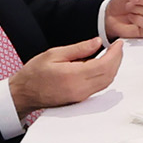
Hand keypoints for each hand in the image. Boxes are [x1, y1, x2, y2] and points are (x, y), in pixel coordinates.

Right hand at [7, 35, 121, 118]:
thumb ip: (78, 49)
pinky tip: (102, 64)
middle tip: (117, 46)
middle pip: (109, 74)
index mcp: (73, 76)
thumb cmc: (34, 74)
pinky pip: (99, 87)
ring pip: (106, 82)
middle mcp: (80, 89)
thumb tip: (97, 42)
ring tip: (112, 53)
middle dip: (117, 59)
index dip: (115, 53)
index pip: (104, 64)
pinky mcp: (80, 100)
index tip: (118, 43)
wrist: (23, 93)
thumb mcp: (54, 54)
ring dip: (113, 67)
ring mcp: (81, 97)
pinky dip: (106, 75)